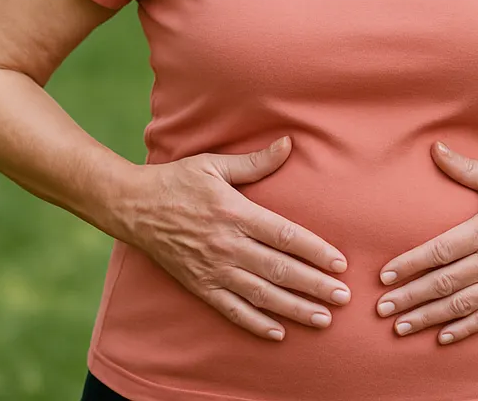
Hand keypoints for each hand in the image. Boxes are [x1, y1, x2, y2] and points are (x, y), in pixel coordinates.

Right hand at [122, 136, 349, 340]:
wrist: (134, 207)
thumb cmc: (178, 181)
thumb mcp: (215, 163)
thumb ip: (255, 161)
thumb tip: (289, 143)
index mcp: (235, 213)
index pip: (284, 235)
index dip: (315, 250)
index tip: (340, 262)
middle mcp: (227, 245)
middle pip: (279, 269)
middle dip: (314, 285)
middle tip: (343, 296)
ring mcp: (212, 269)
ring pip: (260, 294)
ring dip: (294, 308)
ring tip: (322, 318)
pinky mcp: (199, 286)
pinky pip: (231, 310)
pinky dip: (255, 323)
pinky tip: (278, 333)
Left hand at [375, 142, 477, 344]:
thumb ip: (465, 167)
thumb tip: (434, 148)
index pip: (439, 252)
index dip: (410, 265)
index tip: (385, 275)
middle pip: (444, 284)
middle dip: (410, 298)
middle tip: (381, 308)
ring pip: (461, 306)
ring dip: (428, 318)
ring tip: (401, 327)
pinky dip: (464, 329)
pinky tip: (443, 337)